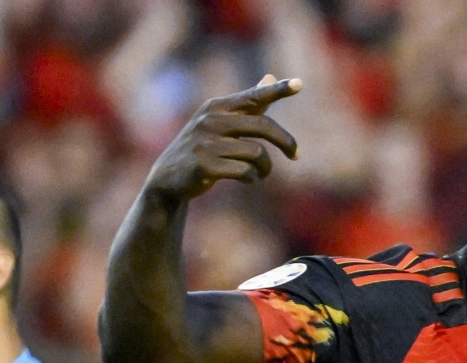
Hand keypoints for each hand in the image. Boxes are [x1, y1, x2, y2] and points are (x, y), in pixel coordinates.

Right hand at [146, 74, 300, 200]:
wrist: (167, 179)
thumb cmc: (201, 149)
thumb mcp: (220, 124)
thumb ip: (247, 105)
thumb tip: (269, 77)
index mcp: (217, 107)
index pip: (253, 96)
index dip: (277, 91)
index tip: (299, 84)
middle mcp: (211, 120)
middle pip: (263, 126)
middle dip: (286, 142)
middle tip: (296, 155)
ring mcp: (206, 143)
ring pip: (257, 153)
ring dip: (265, 167)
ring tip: (261, 173)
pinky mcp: (204, 166)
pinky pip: (244, 171)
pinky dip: (252, 177)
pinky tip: (248, 179)